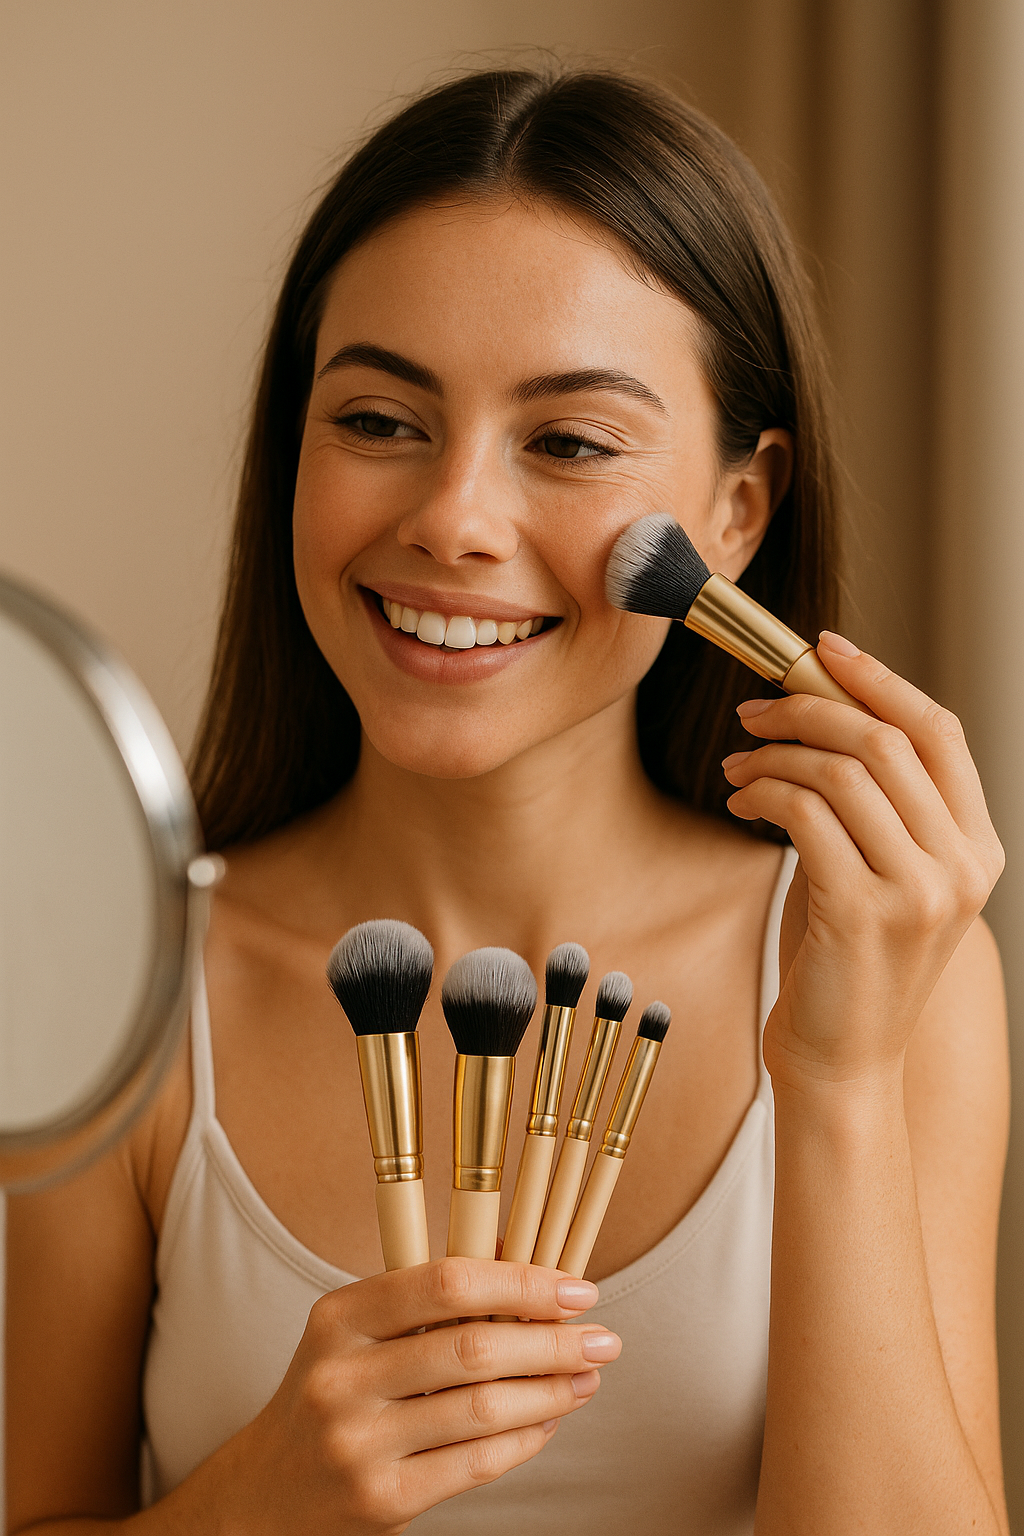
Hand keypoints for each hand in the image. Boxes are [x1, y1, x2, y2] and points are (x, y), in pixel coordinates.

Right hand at [208, 1258, 616, 1534]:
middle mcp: (342, 1376)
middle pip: (474, 1348)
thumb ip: (429, 1296)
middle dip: (553, 1341)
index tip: (576, 1288)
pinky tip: (548, 1421)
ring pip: (483, 1408)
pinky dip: (526, 1439)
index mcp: (339, 1316)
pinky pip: (475, 1463)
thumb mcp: (358, 1332)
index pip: (446, 1282)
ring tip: (587, 1378)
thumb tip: (524, 1256)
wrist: (264, 1494)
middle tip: (604, 1339)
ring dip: (551, 1391)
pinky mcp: (380, 1499)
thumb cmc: (335, 1393)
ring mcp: (358, 1442)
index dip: (521, 1283)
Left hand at [722, 632, 1003, 1086]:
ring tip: (738, 765)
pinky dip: (764, 789)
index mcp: (978, 848)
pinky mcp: (862, 912)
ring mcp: (918, 891)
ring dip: (775, 752)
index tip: (821, 649)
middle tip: (754, 711)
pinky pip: (805, 813)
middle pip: (885, 739)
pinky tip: (740, 798)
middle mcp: (961, 866)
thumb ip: (874, 804)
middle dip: (808, 707)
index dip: (879, 678)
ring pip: (842, 770)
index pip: (939, 731)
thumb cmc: (848, 962)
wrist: (843, 1062)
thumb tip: (819, 709)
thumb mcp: (880, 874)